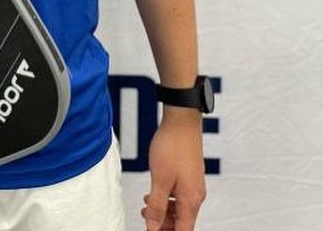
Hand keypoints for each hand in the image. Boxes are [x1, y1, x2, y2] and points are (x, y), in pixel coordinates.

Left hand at [141, 109, 205, 229]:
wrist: (182, 120)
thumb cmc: (172, 147)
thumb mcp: (159, 179)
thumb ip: (156, 206)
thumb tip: (152, 228)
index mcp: (191, 201)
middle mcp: (195, 196)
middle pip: (182, 223)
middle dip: (163, 225)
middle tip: (145, 218)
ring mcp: (193, 185)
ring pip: (179, 209)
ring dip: (163, 211)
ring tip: (145, 206)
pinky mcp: (188, 176)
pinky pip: (178, 196)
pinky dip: (166, 199)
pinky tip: (152, 193)